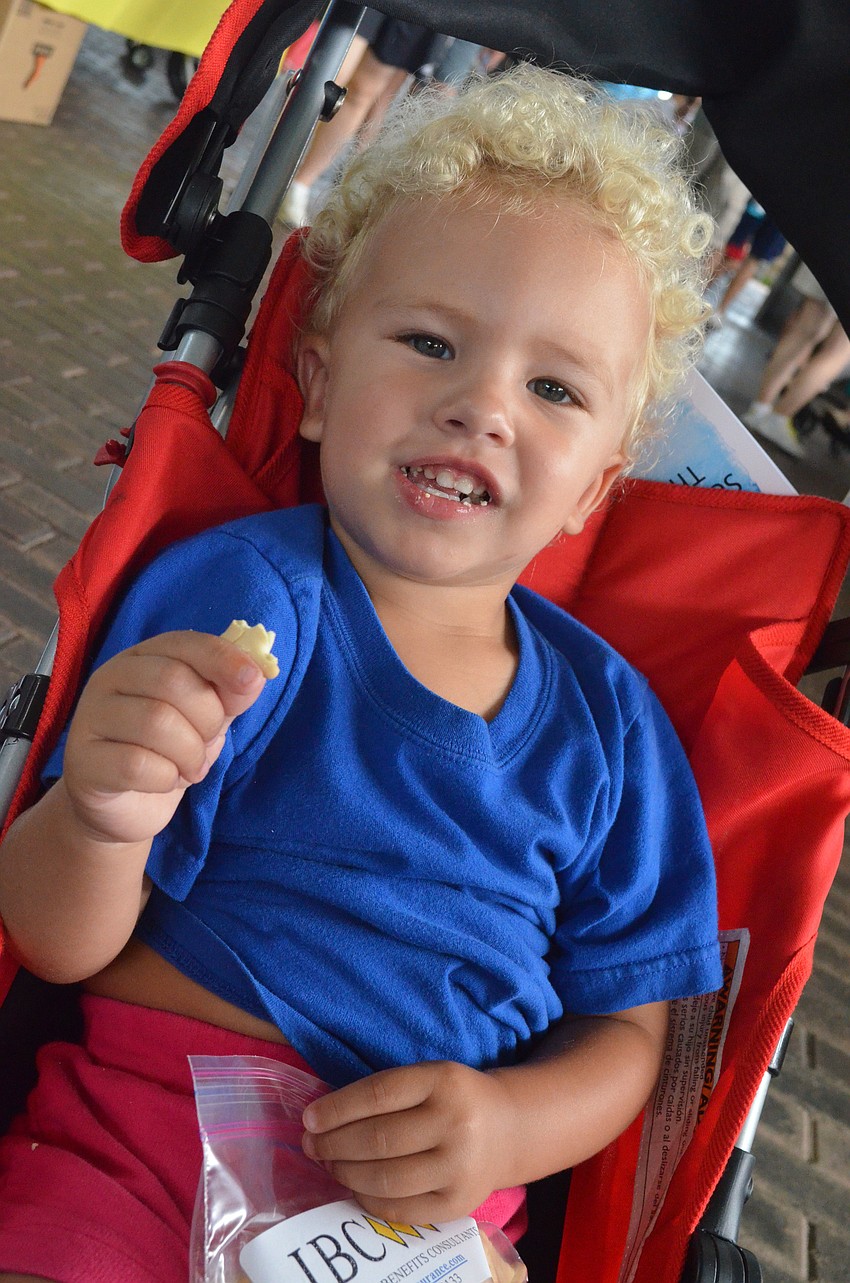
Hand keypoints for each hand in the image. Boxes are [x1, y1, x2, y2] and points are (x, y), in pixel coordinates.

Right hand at [61, 630, 266, 845]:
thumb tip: (255, 674)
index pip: (184, 643)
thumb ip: (228, 694)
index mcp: (143, 658)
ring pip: (156, 722)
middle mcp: (111, 678)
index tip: (253, 680)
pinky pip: (136, 764)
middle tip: (208, 743)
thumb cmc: (168, 752)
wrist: (126, 807)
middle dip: (207, 719)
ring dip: (190, 753)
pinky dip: (165, 778)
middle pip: (173, 681)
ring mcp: (91, 717)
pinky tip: (164, 781)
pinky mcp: (83, 760)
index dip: (222, 659)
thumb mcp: (206, 718)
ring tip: (190, 768)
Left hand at [301, 1061, 511, 1223]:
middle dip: (333, 1144)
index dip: (337, 1109)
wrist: (509, 1129)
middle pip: (378, 1139)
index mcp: (443, 1080)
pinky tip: (354, 1187)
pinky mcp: (458, 1204)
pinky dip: (368, 1200)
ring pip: (385, 1178)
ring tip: (328, 1165)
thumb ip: (385, 1094)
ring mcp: (458, 1168)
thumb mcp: (429, 1077)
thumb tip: (322, 1120)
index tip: (309, 1118)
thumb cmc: (455, 1099)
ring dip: (345, 1173)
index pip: (378, 1095)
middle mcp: (455, 1123)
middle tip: (310, 1145)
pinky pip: (400, 1209)